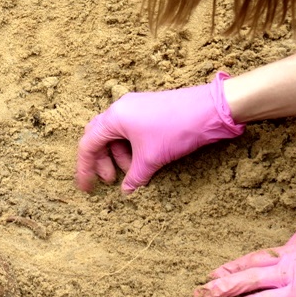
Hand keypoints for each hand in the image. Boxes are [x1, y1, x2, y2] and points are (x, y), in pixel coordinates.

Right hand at [75, 72, 244, 192]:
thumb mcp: (151, 158)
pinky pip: (129, 130)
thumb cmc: (176, 129)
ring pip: (115, 134)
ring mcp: (134, 106)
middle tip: (110, 180)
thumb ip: (135, 176)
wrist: (211, 110)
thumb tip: (127, 190)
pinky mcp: (148, 109)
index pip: (88, 144)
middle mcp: (120, 108)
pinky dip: (130, 147)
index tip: (86, 187)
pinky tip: (141, 161)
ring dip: (118, 155)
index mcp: (114, 117)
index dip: (85, 168)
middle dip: (101, 160)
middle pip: (98, 137)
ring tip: (131, 172)